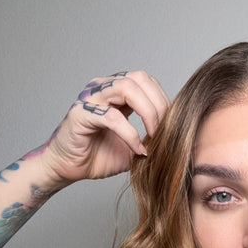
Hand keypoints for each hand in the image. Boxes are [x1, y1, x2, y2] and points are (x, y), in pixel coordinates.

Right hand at [39, 71, 168, 185]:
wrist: (69, 169)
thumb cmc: (98, 156)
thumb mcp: (135, 146)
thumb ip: (152, 137)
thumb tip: (177, 137)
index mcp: (116, 91)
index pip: (147, 81)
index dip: (163, 102)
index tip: (172, 127)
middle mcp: (103, 88)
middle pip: (140, 78)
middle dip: (159, 105)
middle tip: (166, 132)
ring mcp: (91, 98)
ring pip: (126, 88)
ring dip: (147, 113)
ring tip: (154, 137)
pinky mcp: (80, 114)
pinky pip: (112, 117)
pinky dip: (130, 135)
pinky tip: (138, 150)